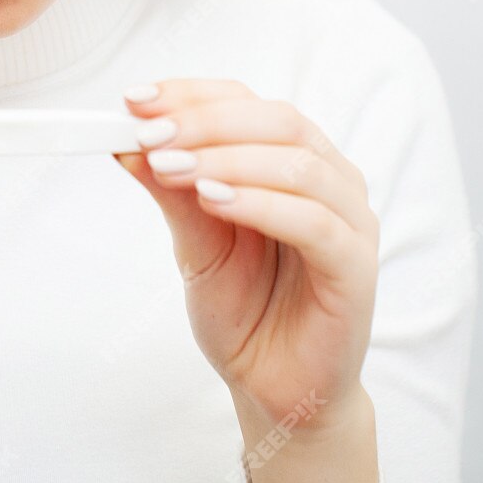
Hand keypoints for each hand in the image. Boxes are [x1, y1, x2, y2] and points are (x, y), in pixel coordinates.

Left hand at [113, 79, 378, 431]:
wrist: (275, 387)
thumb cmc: (244, 310)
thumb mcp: (194, 244)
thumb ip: (172, 192)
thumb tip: (125, 142)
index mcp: (293, 161)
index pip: (246, 103)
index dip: (191, 95)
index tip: (134, 100)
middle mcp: (330, 178)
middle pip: (278, 120)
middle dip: (206, 122)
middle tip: (150, 134)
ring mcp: (351, 220)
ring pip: (297, 163)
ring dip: (226, 159)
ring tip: (170, 168)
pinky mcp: (356, 265)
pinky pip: (313, 220)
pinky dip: (259, 203)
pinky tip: (213, 201)